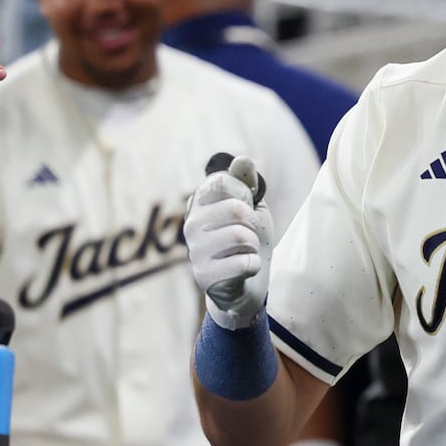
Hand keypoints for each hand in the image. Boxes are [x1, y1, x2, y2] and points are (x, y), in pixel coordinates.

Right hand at [184, 155, 271, 328]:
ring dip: (254, 245)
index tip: (245, 206)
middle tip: (248, 234)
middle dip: (253, 223)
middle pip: (235, 209)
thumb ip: (246, 182)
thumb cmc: (248, 239)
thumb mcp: (251, 206)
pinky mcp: (204, 276)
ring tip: (246, 251)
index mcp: (199, 203)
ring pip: (241, 236)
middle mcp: (191, 225)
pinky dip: (254, 265)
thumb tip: (243, 159)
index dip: (243, 193)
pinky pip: (244, 263)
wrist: (245, 285)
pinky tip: (245, 269)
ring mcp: (195, 251)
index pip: (220, 181)